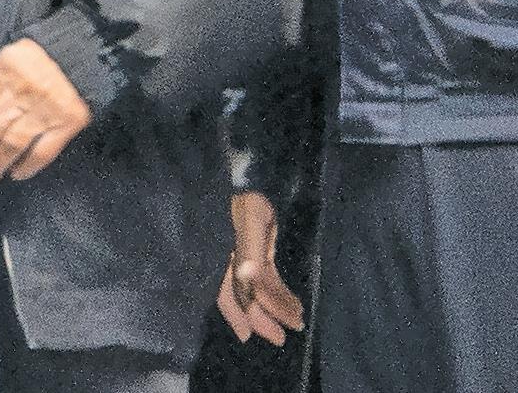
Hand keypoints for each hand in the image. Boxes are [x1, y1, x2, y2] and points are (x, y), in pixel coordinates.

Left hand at [0, 38, 91, 183]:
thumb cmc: (38, 62)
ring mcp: (48, 106)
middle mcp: (24, 87)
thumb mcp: (9, 61)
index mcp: (5, 67)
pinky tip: (16, 174)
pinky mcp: (70, 121)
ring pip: (12, 143)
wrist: (84, 57)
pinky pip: (43, 150)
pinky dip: (28, 166)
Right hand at [219, 191, 306, 344]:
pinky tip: (293, 303)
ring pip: (259, 290)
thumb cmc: (242, 201)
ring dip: (276, 306)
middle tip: (280, 338)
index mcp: (223, 258)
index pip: (230, 293)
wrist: (238, 179)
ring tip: (294, 320)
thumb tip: (250, 278)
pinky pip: (268, 277)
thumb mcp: (248, 221)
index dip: (240, 314)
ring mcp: (245, 259)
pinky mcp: (257, 252)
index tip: (249, 335)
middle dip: (261, 318)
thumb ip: (250, 253)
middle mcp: (231, 263)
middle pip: (244, 297)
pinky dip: (279, 292)